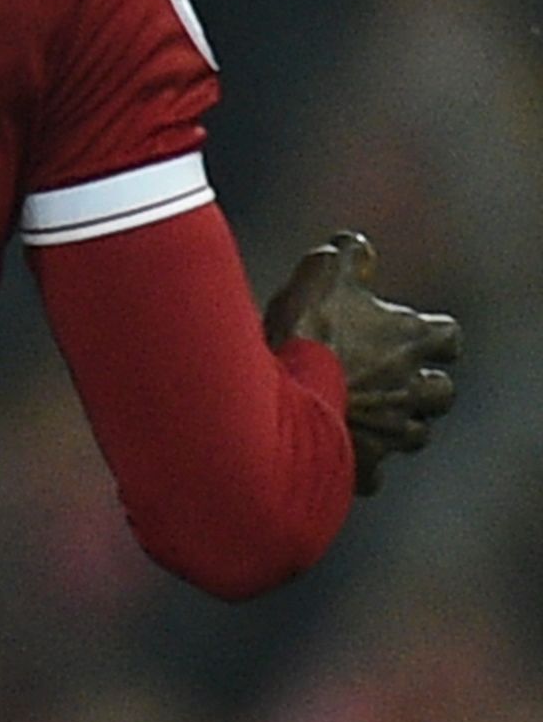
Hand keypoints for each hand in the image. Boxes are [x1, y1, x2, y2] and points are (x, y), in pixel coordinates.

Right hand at [265, 232, 463, 495]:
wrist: (273, 397)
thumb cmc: (302, 333)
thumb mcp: (319, 274)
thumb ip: (345, 255)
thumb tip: (357, 247)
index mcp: (412, 340)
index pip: (448, 337)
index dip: (429, 335)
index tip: (404, 332)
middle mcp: (414, 387)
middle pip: (441, 391)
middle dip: (421, 386)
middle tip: (388, 379)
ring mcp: (392, 430)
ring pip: (415, 434)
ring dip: (396, 424)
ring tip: (365, 416)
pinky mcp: (365, 464)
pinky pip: (374, 473)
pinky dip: (360, 464)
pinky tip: (337, 450)